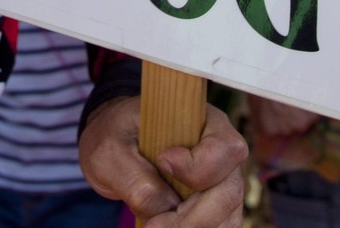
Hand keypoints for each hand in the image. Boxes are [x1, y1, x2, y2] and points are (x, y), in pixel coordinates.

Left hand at [79, 97, 247, 226]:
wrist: (115, 146)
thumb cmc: (115, 135)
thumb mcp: (111, 150)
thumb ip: (137, 178)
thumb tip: (165, 207)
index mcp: (203, 122)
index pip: (225, 148)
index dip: (198, 167)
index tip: (162, 163)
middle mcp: (221, 153)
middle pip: (228, 192)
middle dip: (192, 218)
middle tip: (153, 227)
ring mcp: (221, 182)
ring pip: (228, 217)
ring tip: (155, 227)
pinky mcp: (215, 207)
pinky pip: (221, 227)